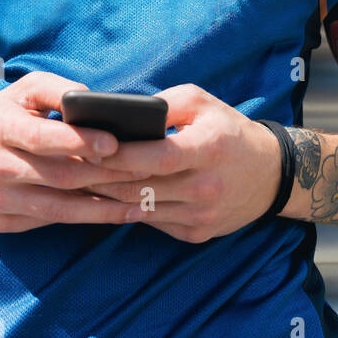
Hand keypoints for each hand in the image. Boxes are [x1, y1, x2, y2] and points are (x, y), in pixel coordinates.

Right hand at [0, 71, 148, 232]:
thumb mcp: (21, 90)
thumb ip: (57, 90)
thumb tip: (94, 101)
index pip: (41, 137)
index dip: (79, 142)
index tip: (115, 143)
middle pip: (58, 176)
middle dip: (105, 176)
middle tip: (145, 172)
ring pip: (58, 208)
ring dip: (103, 208)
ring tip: (141, 203)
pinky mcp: (2, 223)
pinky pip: (50, 221)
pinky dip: (84, 218)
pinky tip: (114, 213)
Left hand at [78, 84, 282, 242]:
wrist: (271, 175)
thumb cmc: (229, 131)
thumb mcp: (204, 103)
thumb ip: (164, 104)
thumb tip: (122, 114)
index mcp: (208, 150)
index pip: (155, 157)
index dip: (117, 155)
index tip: (87, 146)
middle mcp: (205, 187)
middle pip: (139, 188)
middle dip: (99, 178)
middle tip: (67, 166)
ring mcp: (201, 216)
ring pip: (139, 210)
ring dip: (105, 197)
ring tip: (76, 182)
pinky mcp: (196, 234)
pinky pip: (152, 222)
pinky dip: (126, 210)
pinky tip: (105, 198)